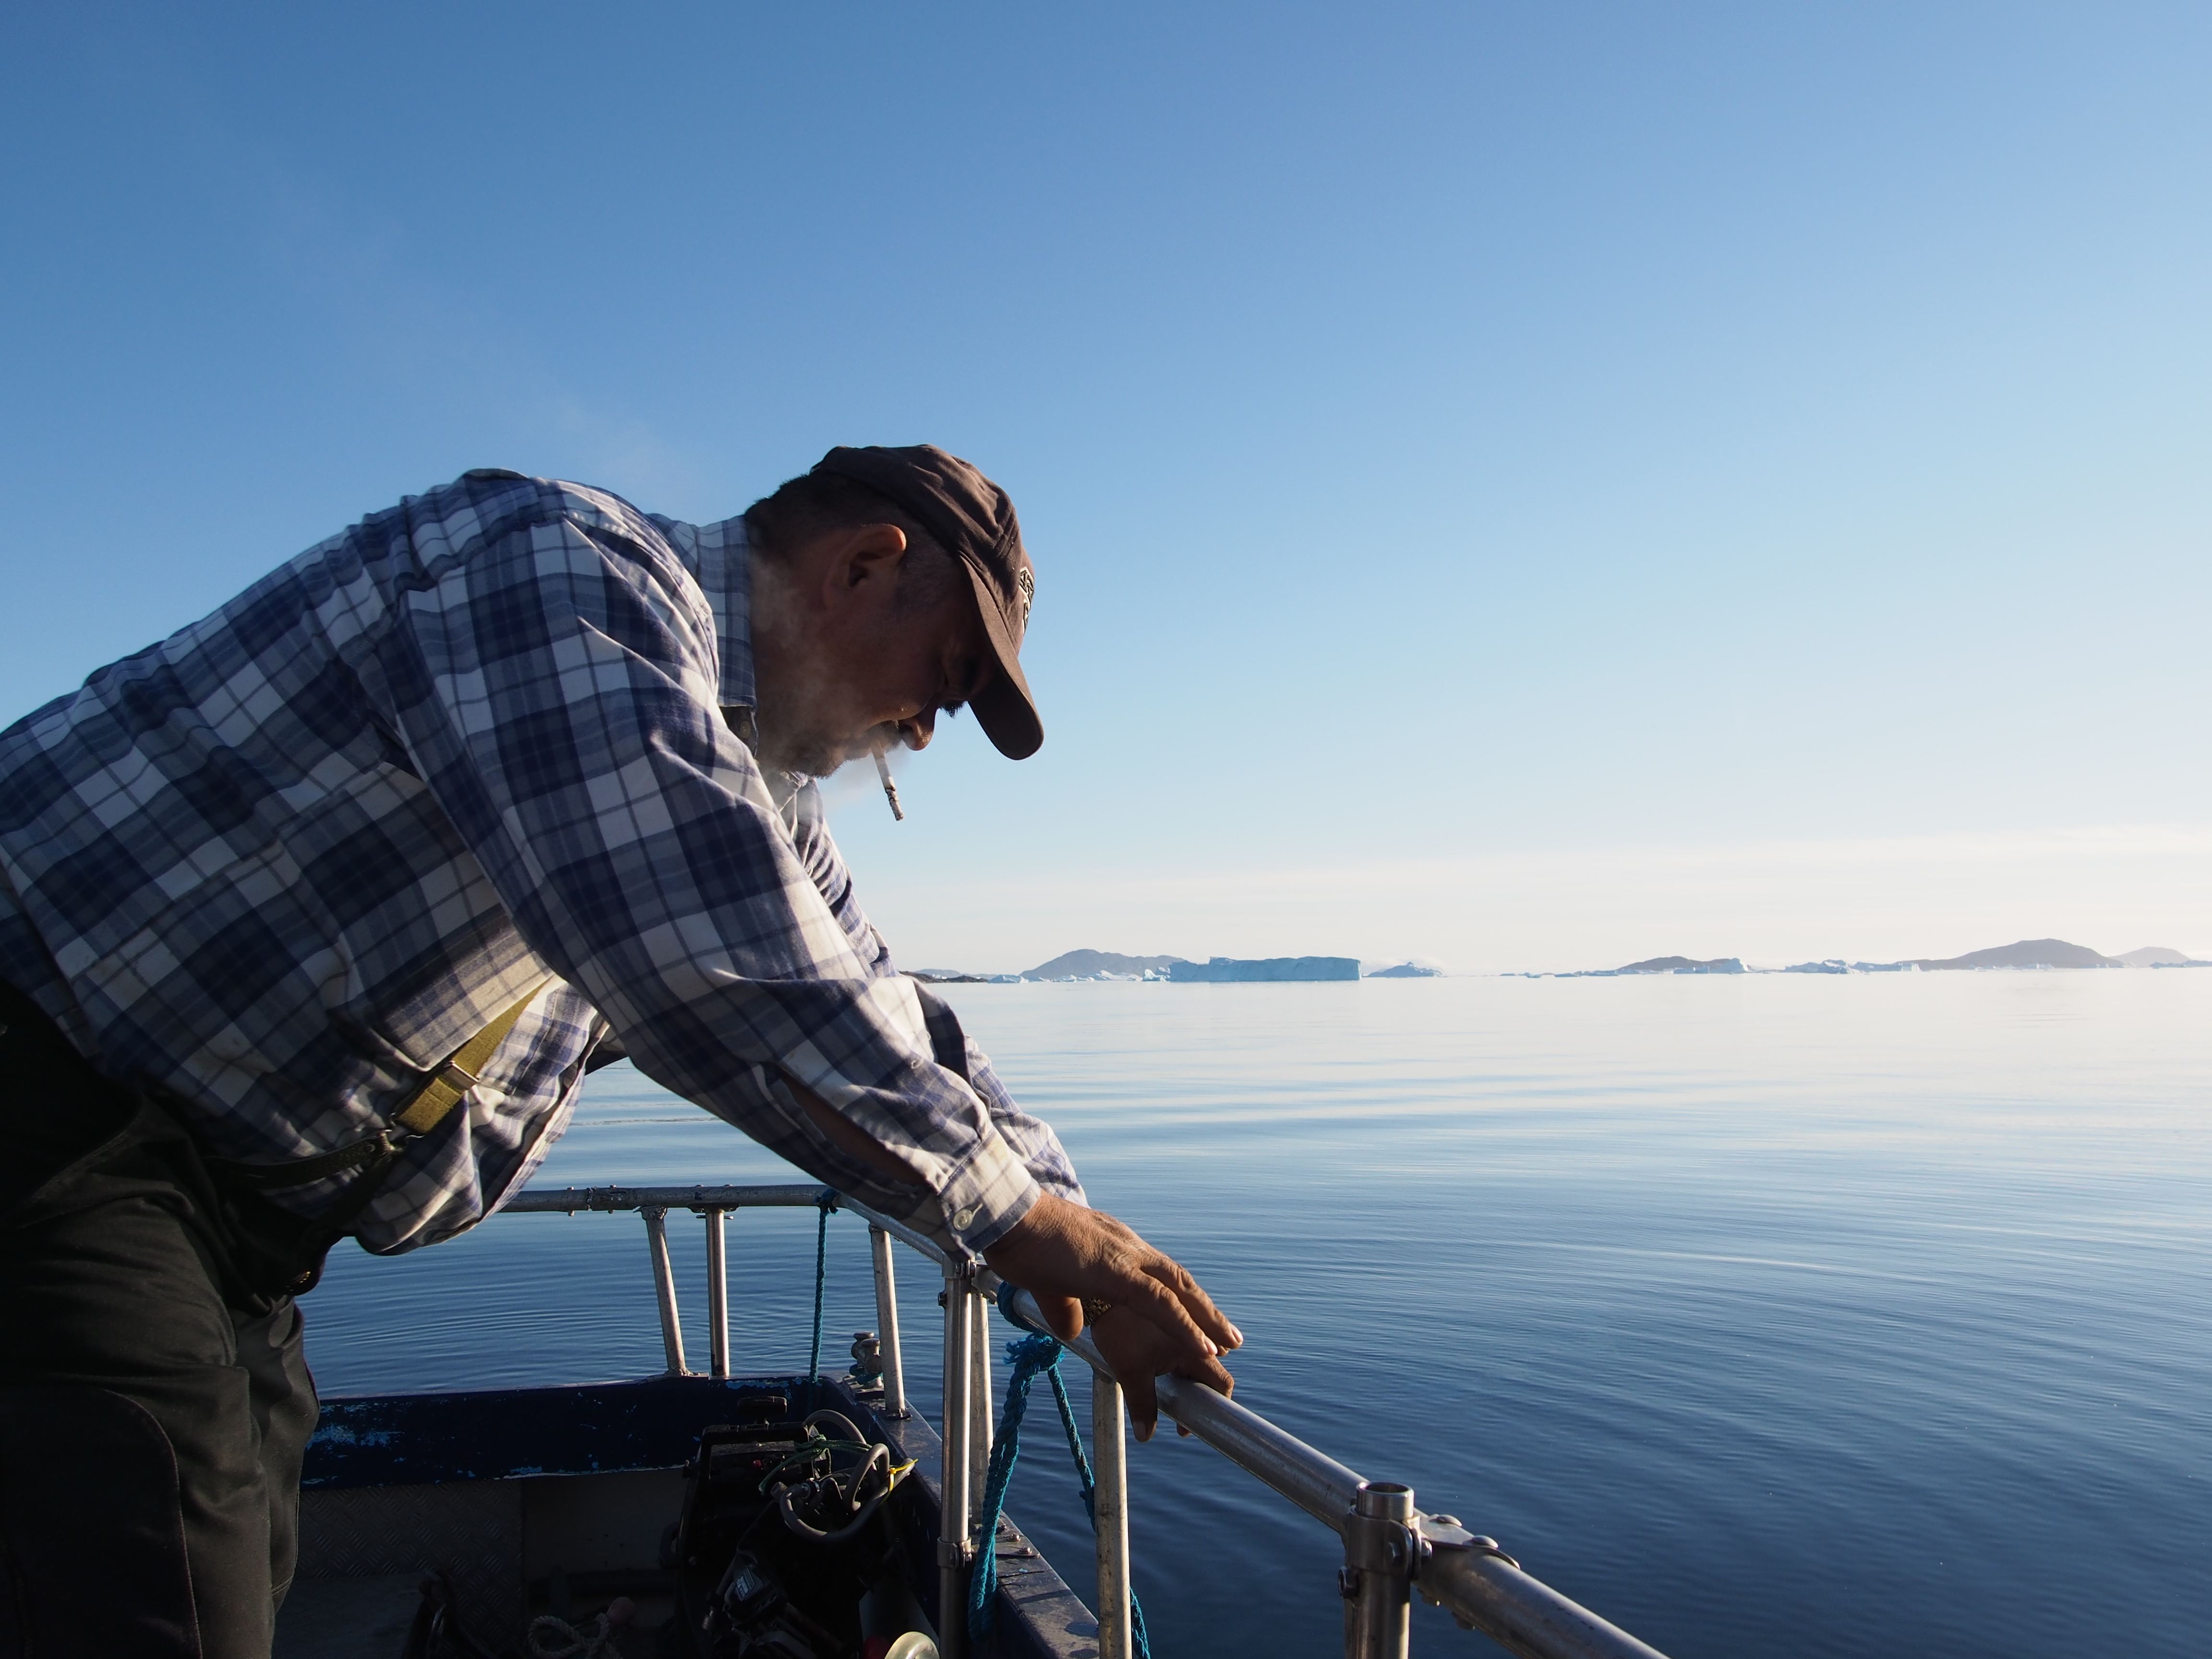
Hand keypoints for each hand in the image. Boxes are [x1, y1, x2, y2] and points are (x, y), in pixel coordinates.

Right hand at [981, 1192, 1240, 1440]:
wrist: (1005, 1215)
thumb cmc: (1018, 1242)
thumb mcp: (1046, 1281)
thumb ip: (1064, 1304)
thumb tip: (1073, 1329)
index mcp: (1113, 1246)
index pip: (1157, 1273)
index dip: (1180, 1297)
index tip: (1198, 1316)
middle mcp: (1127, 1247)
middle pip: (1177, 1280)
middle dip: (1203, 1309)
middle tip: (1228, 1335)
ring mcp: (1124, 1256)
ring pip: (1177, 1291)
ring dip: (1205, 1320)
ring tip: (1228, 1345)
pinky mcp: (1115, 1271)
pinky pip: (1160, 1302)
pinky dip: (1186, 1326)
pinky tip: (1204, 1347)